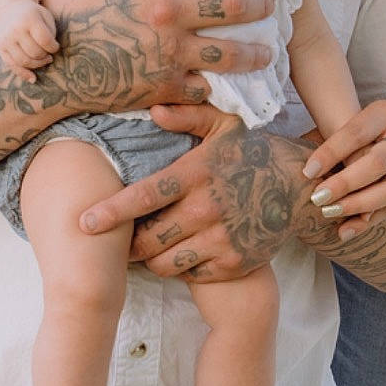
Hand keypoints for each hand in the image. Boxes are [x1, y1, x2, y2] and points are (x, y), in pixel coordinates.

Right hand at [0, 1, 57, 78]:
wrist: (11, 9)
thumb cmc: (34, 15)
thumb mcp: (46, 17)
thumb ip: (50, 33)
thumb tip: (50, 54)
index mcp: (29, 19)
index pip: (45, 41)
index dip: (54, 48)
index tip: (55, 47)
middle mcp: (15, 29)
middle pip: (35, 53)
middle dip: (45, 56)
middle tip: (49, 54)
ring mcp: (6, 39)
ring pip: (24, 61)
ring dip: (37, 65)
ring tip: (44, 60)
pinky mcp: (0, 48)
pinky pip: (12, 65)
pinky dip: (23, 74)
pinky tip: (33, 78)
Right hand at [43, 0, 276, 110]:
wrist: (53, 72)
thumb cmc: (61, 16)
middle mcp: (168, 14)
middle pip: (232, 5)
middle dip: (259, 1)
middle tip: (270, 0)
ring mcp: (171, 53)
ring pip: (230, 52)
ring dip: (255, 50)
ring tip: (268, 50)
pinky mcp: (167, 86)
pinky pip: (205, 87)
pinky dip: (220, 87)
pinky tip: (231, 85)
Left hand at [79, 105, 309, 281]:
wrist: (301, 190)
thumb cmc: (254, 153)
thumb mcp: (225, 125)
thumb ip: (187, 116)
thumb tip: (153, 110)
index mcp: (197, 175)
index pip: (143, 197)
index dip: (110, 212)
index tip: (83, 223)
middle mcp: (207, 211)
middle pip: (147, 240)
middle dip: (128, 244)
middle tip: (123, 239)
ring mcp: (221, 241)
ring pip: (165, 264)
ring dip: (150, 259)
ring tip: (150, 248)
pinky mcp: (234, 264)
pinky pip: (190, 275)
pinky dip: (179, 268)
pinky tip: (182, 253)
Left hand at [300, 98, 385, 236]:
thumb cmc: (382, 124)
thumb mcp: (367, 118)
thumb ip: (344, 140)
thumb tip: (311, 172)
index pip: (357, 133)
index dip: (331, 153)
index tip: (308, 172)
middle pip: (378, 163)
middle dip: (345, 183)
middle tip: (317, 198)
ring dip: (357, 205)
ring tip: (328, 212)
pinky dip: (368, 221)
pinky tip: (345, 230)